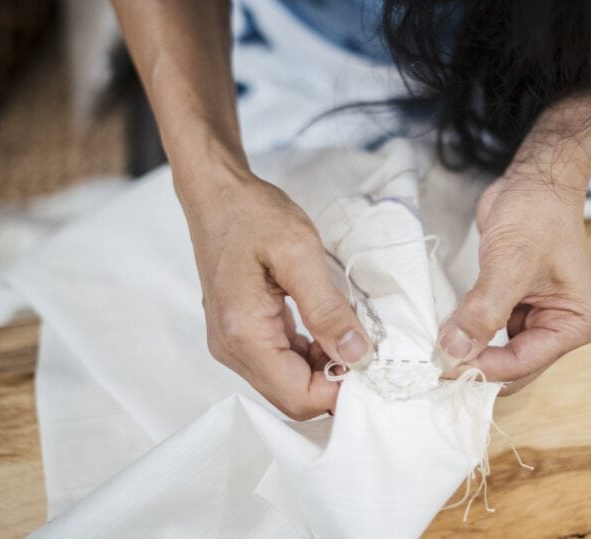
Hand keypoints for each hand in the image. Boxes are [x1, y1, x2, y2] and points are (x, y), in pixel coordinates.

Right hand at [178, 162, 372, 419]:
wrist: (217, 193)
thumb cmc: (252, 214)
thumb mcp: (299, 253)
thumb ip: (328, 309)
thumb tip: (357, 354)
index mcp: (244, 334)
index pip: (297, 397)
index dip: (339, 392)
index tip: (373, 368)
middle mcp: (232, 348)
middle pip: (292, 396)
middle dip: (333, 382)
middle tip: (370, 352)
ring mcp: (233, 343)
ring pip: (287, 382)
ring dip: (324, 368)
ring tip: (354, 336)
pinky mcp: (240, 332)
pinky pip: (280, 361)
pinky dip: (309, 354)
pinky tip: (330, 329)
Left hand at [434, 175, 590, 393]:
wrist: (534, 181)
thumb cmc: (536, 215)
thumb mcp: (509, 264)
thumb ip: (483, 311)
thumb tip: (452, 350)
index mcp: (575, 324)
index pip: (521, 364)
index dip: (480, 369)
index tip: (439, 366)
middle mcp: (560, 327)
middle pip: (511, 367)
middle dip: (474, 367)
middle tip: (430, 367)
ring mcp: (537, 317)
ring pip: (496, 353)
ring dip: (467, 352)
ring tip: (431, 354)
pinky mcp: (514, 305)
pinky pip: (487, 332)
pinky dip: (466, 333)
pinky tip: (442, 332)